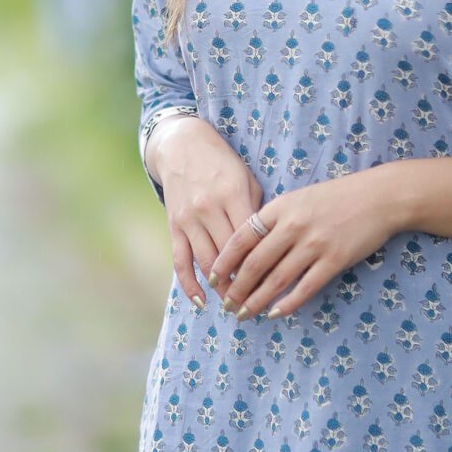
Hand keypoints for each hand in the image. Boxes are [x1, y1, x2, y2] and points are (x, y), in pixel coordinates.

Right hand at [151, 115, 263, 308]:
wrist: (182, 145)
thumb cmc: (223, 164)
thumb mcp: (246, 179)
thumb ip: (256, 211)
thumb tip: (270, 247)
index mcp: (233, 195)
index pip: (252, 240)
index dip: (264, 265)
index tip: (278, 285)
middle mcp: (209, 209)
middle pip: (230, 256)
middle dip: (245, 283)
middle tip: (260, 303)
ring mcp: (189, 219)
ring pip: (208, 262)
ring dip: (222, 289)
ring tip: (236, 306)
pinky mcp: (174, 226)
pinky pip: (181, 261)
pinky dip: (190, 284)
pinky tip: (201, 302)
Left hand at [207, 165, 403, 320]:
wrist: (378, 197)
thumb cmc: (336, 197)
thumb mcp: (299, 199)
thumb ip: (275, 219)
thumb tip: (248, 248)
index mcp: (280, 207)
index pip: (242, 238)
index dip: (224, 261)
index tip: (213, 278)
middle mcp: (293, 226)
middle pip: (255, 264)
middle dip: (236, 288)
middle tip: (226, 305)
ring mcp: (314, 244)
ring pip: (276, 280)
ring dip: (256, 301)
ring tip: (244, 314)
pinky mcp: (334, 260)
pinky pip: (305, 288)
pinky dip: (287, 304)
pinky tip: (274, 314)